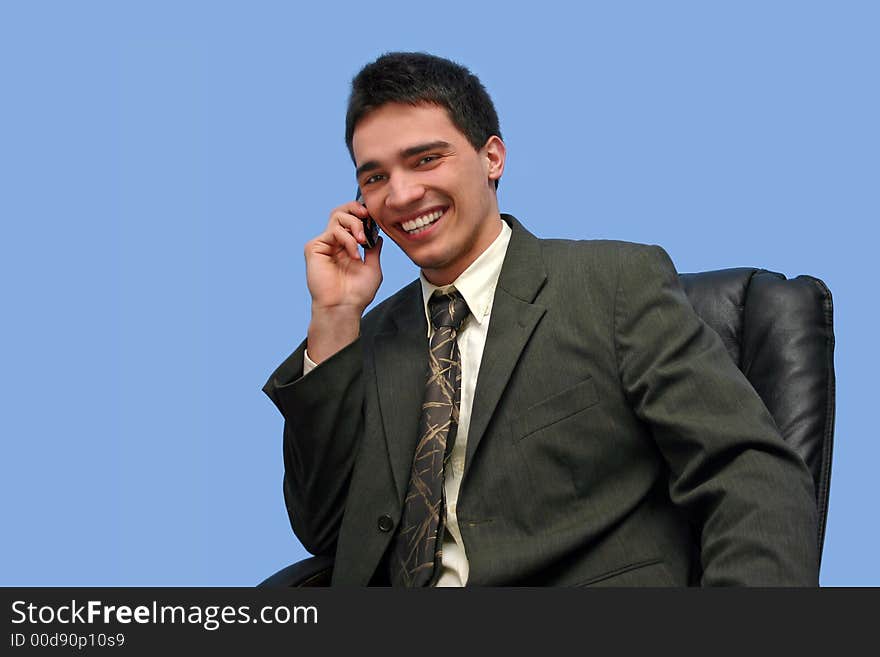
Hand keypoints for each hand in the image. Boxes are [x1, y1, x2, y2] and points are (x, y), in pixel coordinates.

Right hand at [304, 202, 383, 361]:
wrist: (344, 307)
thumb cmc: (357, 293)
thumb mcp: (373, 268)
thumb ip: (374, 250)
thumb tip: (378, 235)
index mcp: (346, 246)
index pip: (351, 219)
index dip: (362, 213)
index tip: (374, 217)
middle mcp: (334, 243)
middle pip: (341, 211)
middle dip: (356, 209)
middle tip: (367, 217)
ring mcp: (324, 244)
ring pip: (337, 216)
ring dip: (354, 225)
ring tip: (363, 242)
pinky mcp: (314, 248)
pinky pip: (333, 231)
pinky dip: (348, 240)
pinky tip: (353, 254)